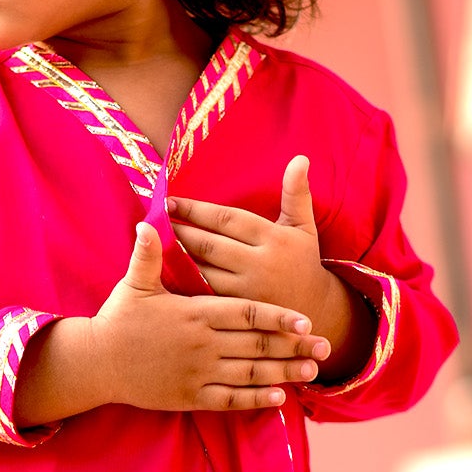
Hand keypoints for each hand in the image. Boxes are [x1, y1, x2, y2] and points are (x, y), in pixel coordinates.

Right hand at [93, 223, 327, 409]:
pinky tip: (278, 397)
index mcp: (194, 313)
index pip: (246, 314)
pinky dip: (255, 399)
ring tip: (311, 371)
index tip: (304, 321)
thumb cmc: (118, 320)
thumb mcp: (133, 284)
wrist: (97, 362)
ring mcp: (196, 373)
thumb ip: (149, 254)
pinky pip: (229, 400)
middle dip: (293, 347)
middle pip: (256, 345)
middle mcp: (201, 345)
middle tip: (325, 347)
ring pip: (249, 374)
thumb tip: (149, 220)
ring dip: (283, 373)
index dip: (277, 318)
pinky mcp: (189, 396)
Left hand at [168, 156, 374, 384]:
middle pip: (209, 244)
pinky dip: (184, 282)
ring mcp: (246, 291)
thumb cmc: (303, 263)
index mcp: (273, 239)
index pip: (226, 219)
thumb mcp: (304, 227)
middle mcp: (258, 264)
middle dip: (180, 231)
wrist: (315, 313)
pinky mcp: (236, 312)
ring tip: (156, 243)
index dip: (196, 210)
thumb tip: (300, 158)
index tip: (171, 202)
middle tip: (155, 220)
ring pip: (203, 270)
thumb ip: (296, 194)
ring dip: (177, 256)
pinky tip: (166, 272)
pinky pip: (204, 294)